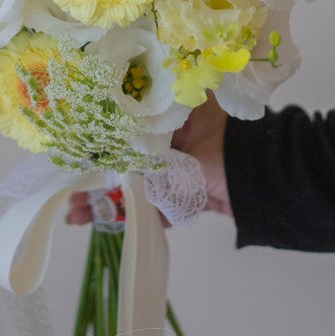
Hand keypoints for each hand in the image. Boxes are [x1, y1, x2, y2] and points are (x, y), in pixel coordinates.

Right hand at [65, 92, 231, 223]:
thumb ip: (145, 144)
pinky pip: (150, 205)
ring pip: (132, 183)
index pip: (126, 122)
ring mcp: (175, 170)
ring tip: (74, 213)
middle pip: (124, 155)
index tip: (72, 147)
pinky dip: (129, 215)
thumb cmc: (227, 146)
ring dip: (105, 197)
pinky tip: (100, 222)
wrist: (268, 182)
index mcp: (172, 112)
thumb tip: (106, 146)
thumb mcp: (181, 138)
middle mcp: (170, 139)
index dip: (98, 135)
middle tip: (66, 185)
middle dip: (95, 171)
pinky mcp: (182, 196)